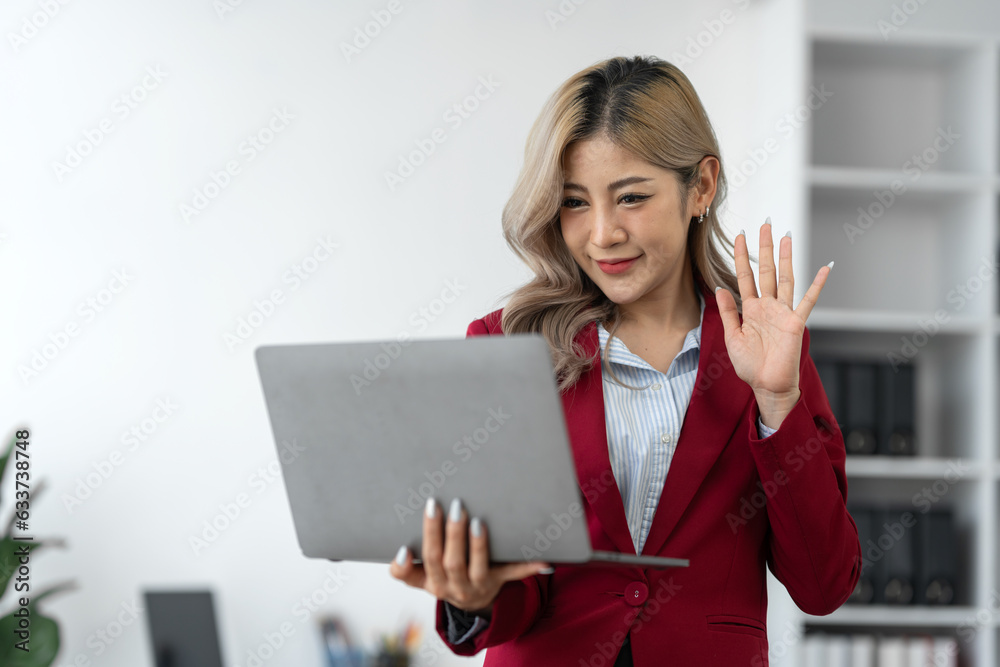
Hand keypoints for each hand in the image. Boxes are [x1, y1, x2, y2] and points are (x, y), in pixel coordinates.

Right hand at [389, 497, 551, 618]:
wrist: (471, 602)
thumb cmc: (442, 578)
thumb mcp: (419, 578)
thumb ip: (403, 569)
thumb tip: (399, 552)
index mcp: (432, 583)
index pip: (421, 566)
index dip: (416, 553)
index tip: (412, 535)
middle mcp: (455, 587)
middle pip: (449, 562)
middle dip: (450, 534)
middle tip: (451, 506)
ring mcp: (479, 585)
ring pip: (477, 568)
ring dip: (477, 545)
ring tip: (477, 521)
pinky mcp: (500, 580)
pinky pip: (514, 573)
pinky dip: (528, 565)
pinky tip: (543, 557)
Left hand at [715, 219, 832, 426]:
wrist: (767, 386)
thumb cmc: (750, 365)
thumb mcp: (732, 337)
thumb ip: (728, 312)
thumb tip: (720, 288)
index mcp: (751, 309)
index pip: (745, 276)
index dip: (741, 256)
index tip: (738, 236)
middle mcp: (768, 306)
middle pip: (766, 270)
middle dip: (764, 247)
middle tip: (765, 223)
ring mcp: (783, 312)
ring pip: (785, 278)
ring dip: (786, 257)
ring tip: (787, 236)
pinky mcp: (796, 323)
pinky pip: (808, 301)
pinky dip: (817, 284)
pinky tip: (825, 268)